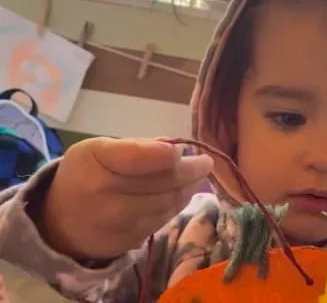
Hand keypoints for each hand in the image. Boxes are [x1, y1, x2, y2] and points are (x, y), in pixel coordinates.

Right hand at [36, 137, 212, 258]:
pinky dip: (178, 204)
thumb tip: (173, 146)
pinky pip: (164, 218)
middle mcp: (106, 194)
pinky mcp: (129, 240)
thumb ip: (136, 147)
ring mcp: (118, 222)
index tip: (186, 148)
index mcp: (96, 160)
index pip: (139, 157)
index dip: (169, 153)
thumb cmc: (84, 175)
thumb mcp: (99, 150)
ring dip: (189, 187)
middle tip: (206, 162)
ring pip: (169, 202)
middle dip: (192, 170)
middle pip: (163, 181)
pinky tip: (183, 193)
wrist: (59, 224)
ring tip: (199, 175)